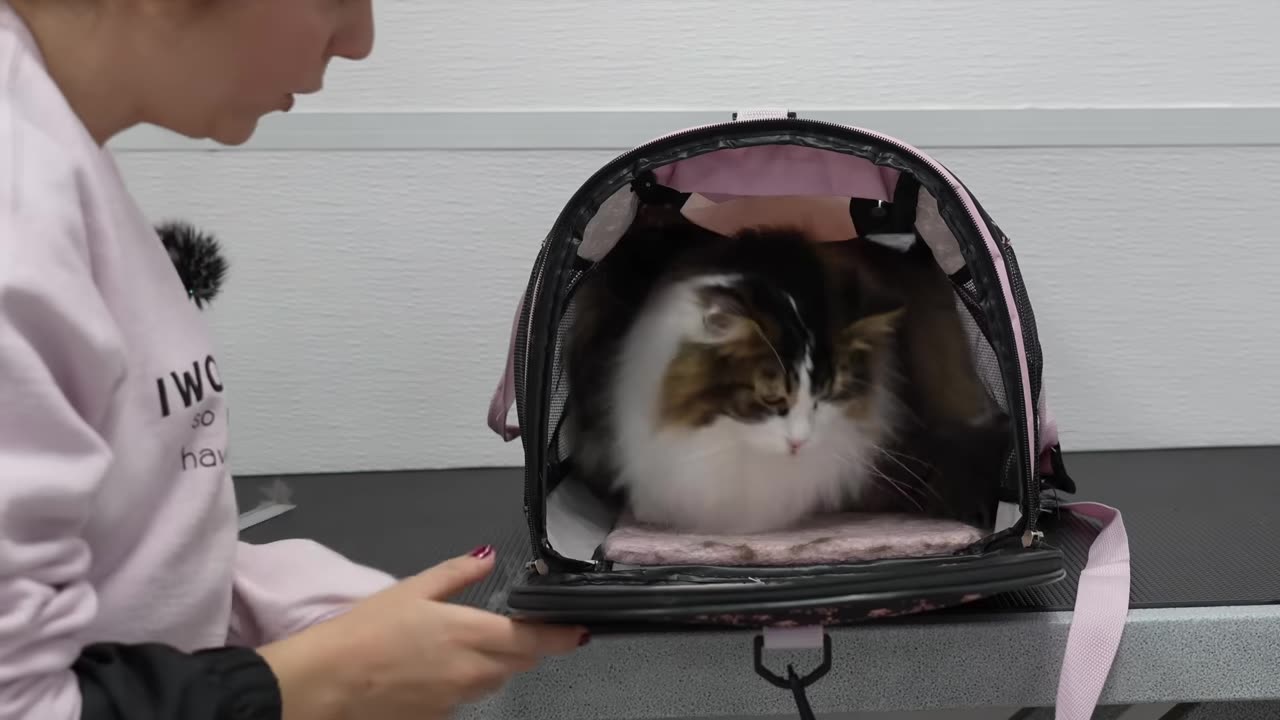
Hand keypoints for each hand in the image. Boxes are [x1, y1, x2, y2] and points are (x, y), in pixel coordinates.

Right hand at [258, 546, 586, 719]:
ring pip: (493, 681)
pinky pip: (465, 698)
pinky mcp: (439, 718)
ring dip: (494, 665)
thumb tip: (487, 557)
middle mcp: (473, 671)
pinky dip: (462, 683)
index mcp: (471, 633)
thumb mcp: (411, 590)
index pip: (535, 640)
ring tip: (462, 646)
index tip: (578, 630)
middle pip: (519, 662)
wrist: (325, 686)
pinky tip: (432, 671)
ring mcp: (457, 700)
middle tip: (508, 628)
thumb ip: (456, 574)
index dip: (562, 636)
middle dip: (523, 647)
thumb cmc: (364, 633)